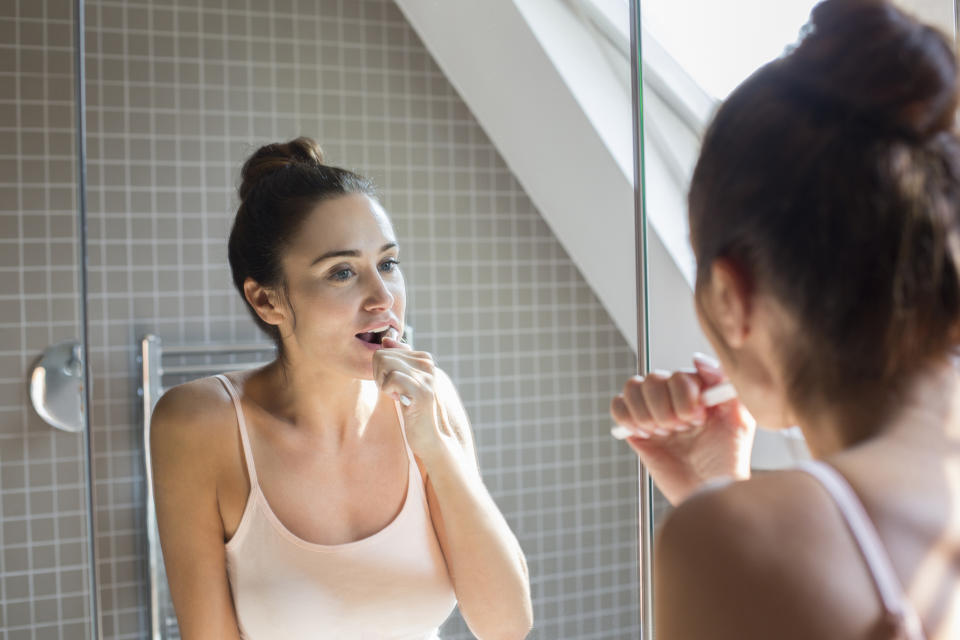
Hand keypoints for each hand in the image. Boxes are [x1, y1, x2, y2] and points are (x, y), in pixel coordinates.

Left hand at [373, 336, 453, 459]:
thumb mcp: (405, 380)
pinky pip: (392, 378)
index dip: (381, 370)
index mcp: (423, 358)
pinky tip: (400, 400)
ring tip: (397, 395)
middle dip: (379, 376)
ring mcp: (426, 376)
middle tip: (393, 392)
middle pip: (382, 355)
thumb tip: (386, 339)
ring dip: (383, 383)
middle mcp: (427, 363)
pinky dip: (388, 390)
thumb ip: (398, 359)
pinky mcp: (422, 391)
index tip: (394, 385)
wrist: (429, 436)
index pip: (385, 350)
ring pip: (385, 363)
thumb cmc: (414, 409)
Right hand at [610, 354, 755, 504]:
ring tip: (663, 432)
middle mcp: (673, 396)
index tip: (699, 419)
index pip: (678, 375)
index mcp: (697, 389)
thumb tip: (697, 358)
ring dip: (647, 414)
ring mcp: (653, 410)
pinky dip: (628, 418)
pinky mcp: (635, 428)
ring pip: (632, 388)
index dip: (684, 396)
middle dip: (666, 410)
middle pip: (652, 380)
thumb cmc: (727, 460)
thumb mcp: (740, 420)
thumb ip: (725, 383)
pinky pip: (618, 406)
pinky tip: (646, 433)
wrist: (706, 491)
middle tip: (682, 430)